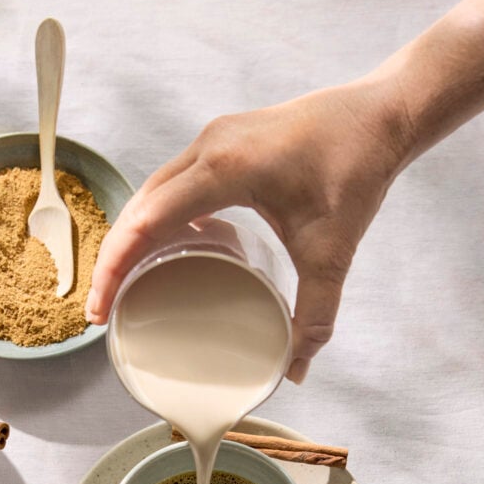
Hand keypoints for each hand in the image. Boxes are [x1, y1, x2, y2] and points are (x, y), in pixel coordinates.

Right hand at [87, 80, 408, 382]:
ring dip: (130, 240)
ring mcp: (212, 139)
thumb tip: (295, 370)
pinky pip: (171, 185)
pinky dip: (155, 220)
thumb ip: (316, 315)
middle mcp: (209, 146)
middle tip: (102, 311)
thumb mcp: (334, 251)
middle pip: (137, 209)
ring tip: (121, 287)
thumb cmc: (356, 168)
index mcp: (226, 168)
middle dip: (112, 262)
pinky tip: (162, 252)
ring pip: (149, 195)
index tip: (102, 310)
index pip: (147, 222)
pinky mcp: (221, 141)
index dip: (115, 269)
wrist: (381, 113)